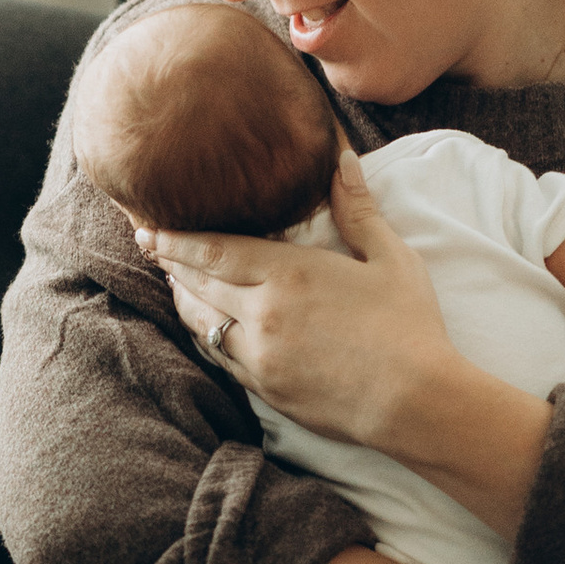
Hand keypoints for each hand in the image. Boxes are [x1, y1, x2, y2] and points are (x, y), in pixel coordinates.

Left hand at [139, 149, 458, 448]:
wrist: (415, 402)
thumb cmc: (409, 326)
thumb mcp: (390, 258)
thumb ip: (359, 209)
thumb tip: (343, 160)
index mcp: (289, 273)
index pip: (214, 250)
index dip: (176, 240)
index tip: (149, 229)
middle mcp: (263, 313)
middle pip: (199, 284)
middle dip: (172, 263)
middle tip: (150, 246)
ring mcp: (259, 355)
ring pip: (202, 322)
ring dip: (184, 300)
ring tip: (174, 282)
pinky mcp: (264, 389)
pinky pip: (219, 357)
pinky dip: (205, 336)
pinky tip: (204, 326)